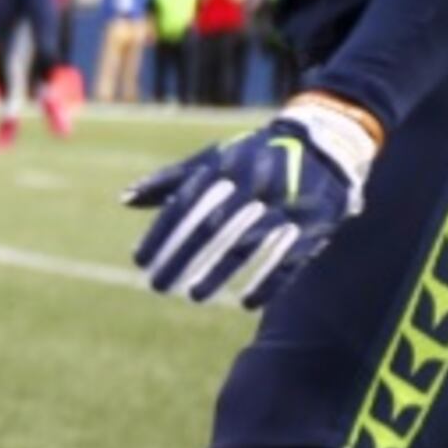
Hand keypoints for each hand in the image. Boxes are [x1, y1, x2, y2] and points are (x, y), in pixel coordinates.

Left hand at [124, 101, 376, 308]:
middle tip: (157, 286)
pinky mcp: (313, 224)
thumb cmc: (253, 156)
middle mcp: (252, 184)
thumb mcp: (212, 158)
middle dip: (182, 258)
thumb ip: (170, 180)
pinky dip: (269, 282)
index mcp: (224, 167)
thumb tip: (125, 200)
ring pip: (247, 244)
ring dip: (219, 273)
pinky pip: (289, 259)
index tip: (139, 261)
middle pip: (211, 227)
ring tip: (194, 295)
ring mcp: (285, 204)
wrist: (323, 143)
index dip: (161, 234)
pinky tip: (247, 304)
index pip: (184, 204)